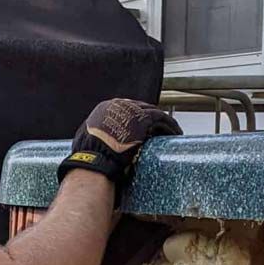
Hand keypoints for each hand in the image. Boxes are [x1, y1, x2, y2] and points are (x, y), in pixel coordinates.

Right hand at [58, 98, 181, 184]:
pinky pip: (162, 119)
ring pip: (153, 113)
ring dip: (164, 123)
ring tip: (172, 132)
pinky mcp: (143, 119)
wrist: (95, 159)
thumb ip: (95, 137)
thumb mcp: (87, 140)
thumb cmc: (90, 157)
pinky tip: (177, 133)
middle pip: (140, 109)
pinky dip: (170, 125)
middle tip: (160, 130)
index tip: (145, 129)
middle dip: (151, 120)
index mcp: (105, 108)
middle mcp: (118, 105)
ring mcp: (131, 110)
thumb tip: (95, 143)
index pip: (126, 110)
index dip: (137, 120)